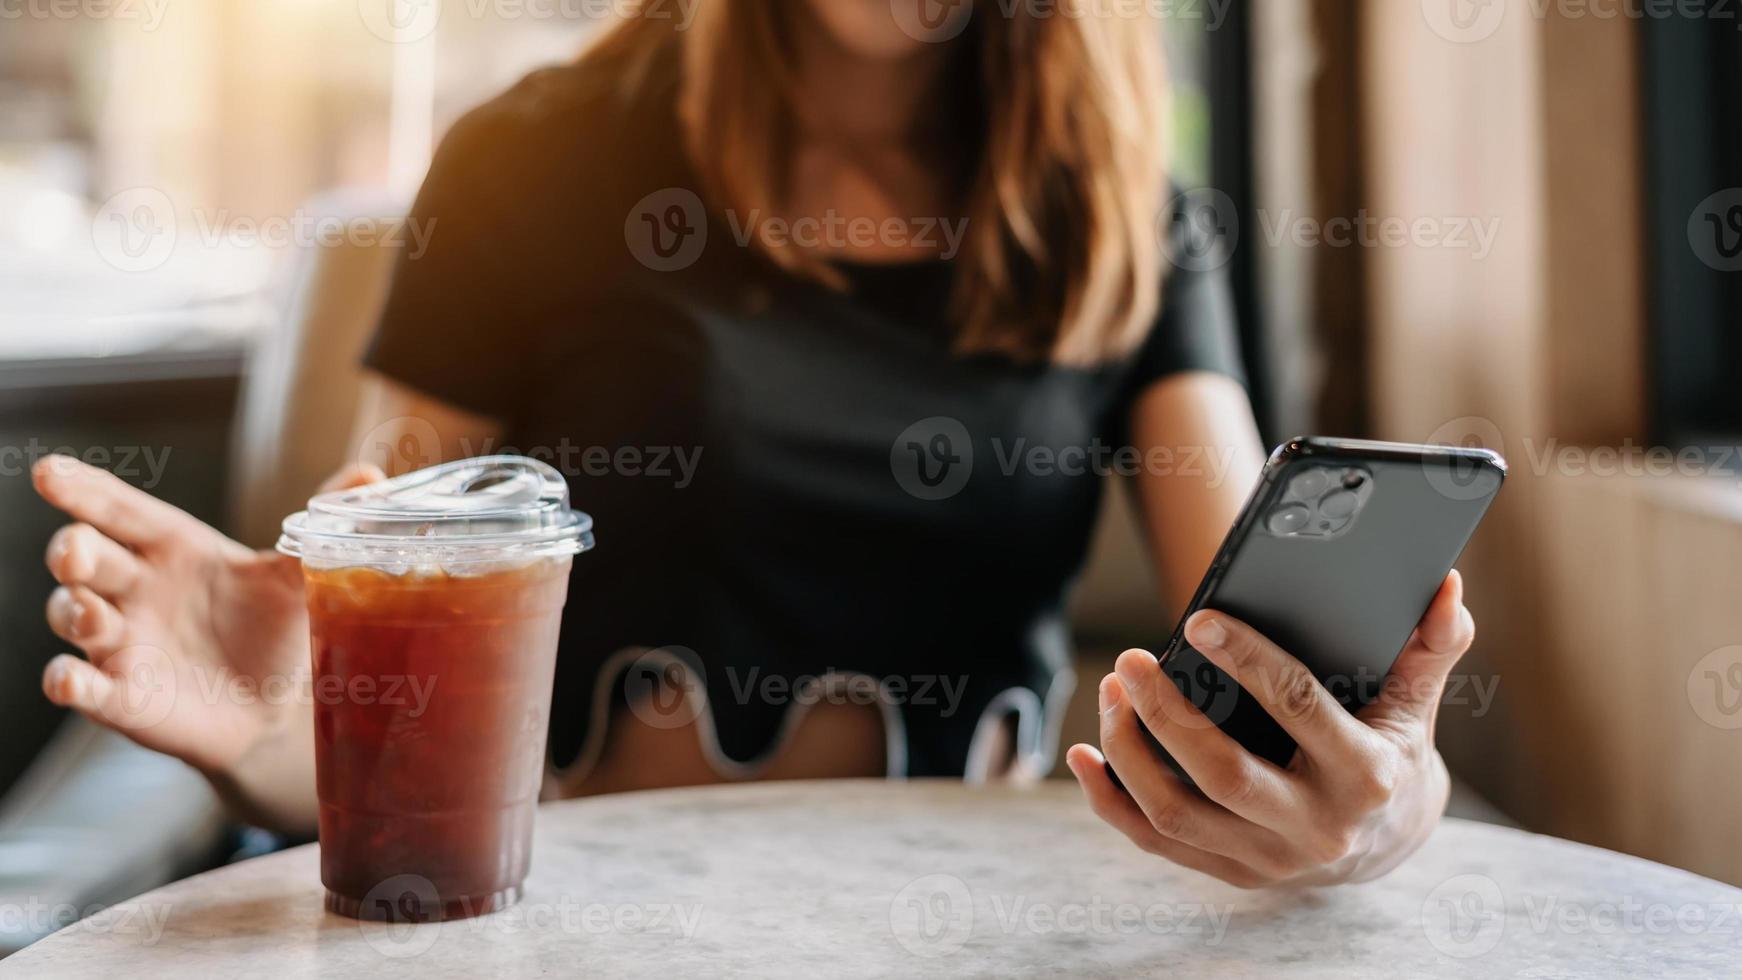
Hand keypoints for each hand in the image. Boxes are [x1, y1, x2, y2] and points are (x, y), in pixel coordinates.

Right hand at [36, 456, 384, 774]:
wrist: (278, 709)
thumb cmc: (274, 629)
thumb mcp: (299, 574)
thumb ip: (324, 522)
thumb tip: (372, 475)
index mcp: (175, 549)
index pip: (122, 511)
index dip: (85, 490)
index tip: (50, 472)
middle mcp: (137, 589)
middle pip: (85, 558)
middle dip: (73, 551)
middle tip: (79, 551)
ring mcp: (122, 643)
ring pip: (72, 616)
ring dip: (72, 611)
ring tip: (89, 612)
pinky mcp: (122, 696)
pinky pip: (81, 687)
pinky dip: (68, 682)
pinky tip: (69, 680)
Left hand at [1066, 571, 1473, 887]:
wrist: (1389, 843)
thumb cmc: (1393, 754)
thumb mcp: (1416, 705)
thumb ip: (1428, 648)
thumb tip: (1447, 587)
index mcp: (1364, 776)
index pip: (1298, 707)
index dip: (1247, 660)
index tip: (1199, 619)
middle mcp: (1316, 829)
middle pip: (1221, 773)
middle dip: (1166, 714)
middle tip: (1130, 662)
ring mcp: (1269, 860)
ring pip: (1176, 813)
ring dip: (1129, 751)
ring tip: (1112, 691)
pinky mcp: (1232, 874)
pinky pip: (1155, 842)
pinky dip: (1111, 801)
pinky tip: (1085, 757)